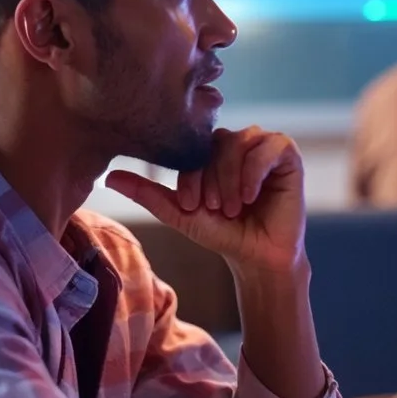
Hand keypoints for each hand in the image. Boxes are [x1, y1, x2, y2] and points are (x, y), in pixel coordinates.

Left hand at [118, 127, 307, 281]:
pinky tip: (250, 196)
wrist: (256, 255)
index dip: (190, 174)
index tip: (191, 206)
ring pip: (240, 142)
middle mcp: (237, 142)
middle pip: (217, 142)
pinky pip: (269, 146)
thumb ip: (148, 193)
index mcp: (211, 149)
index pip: (193, 145)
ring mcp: (263, 146)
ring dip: (231, 177)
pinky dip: (255, 171)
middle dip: (211, 179)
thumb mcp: (179, 212)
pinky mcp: (287, 154)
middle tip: (215, 209)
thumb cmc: (221, 232)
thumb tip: (109, 177)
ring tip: (232, 207)